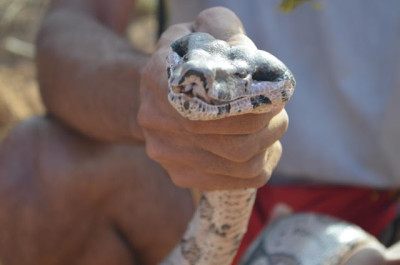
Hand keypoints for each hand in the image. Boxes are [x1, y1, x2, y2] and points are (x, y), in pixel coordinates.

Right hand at [138, 7, 288, 190]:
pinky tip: (263, 150)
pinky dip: (261, 166)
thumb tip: (245, 53)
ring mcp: (167, 154)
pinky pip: (236, 182)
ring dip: (269, 144)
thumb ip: (221, 29)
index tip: (273, 93)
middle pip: (230, 137)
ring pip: (238, 162)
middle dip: (268, 124)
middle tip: (279, 110)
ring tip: (274, 126)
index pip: (215, 99)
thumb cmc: (188, 63)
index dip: (253, 101)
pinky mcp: (180, 175)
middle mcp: (156, 121)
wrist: (159, 97)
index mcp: (159, 78)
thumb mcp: (198, 33)